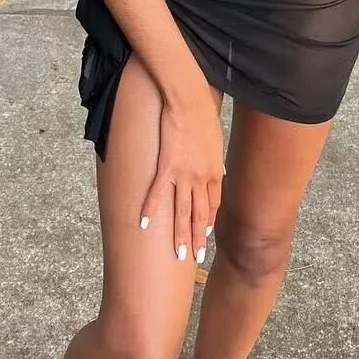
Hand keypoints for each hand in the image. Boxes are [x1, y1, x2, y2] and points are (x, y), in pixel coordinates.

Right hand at [140, 88, 223, 264]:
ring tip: (179, 254)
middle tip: (195, 258)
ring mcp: (184, 175)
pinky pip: (157, 194)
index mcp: (213, 172)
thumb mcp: (215, 141)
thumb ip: (214, 160)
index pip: (212, 205)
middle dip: (197, 238)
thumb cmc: (204, 115)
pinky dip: (150, 211)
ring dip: (180, 234)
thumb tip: (215, 171)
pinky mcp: (166, 167)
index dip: (207, 222)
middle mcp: (201, 178)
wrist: (190, 100)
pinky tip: (143, 225)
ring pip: (182, 211)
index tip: (203, 236)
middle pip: (199, 214)